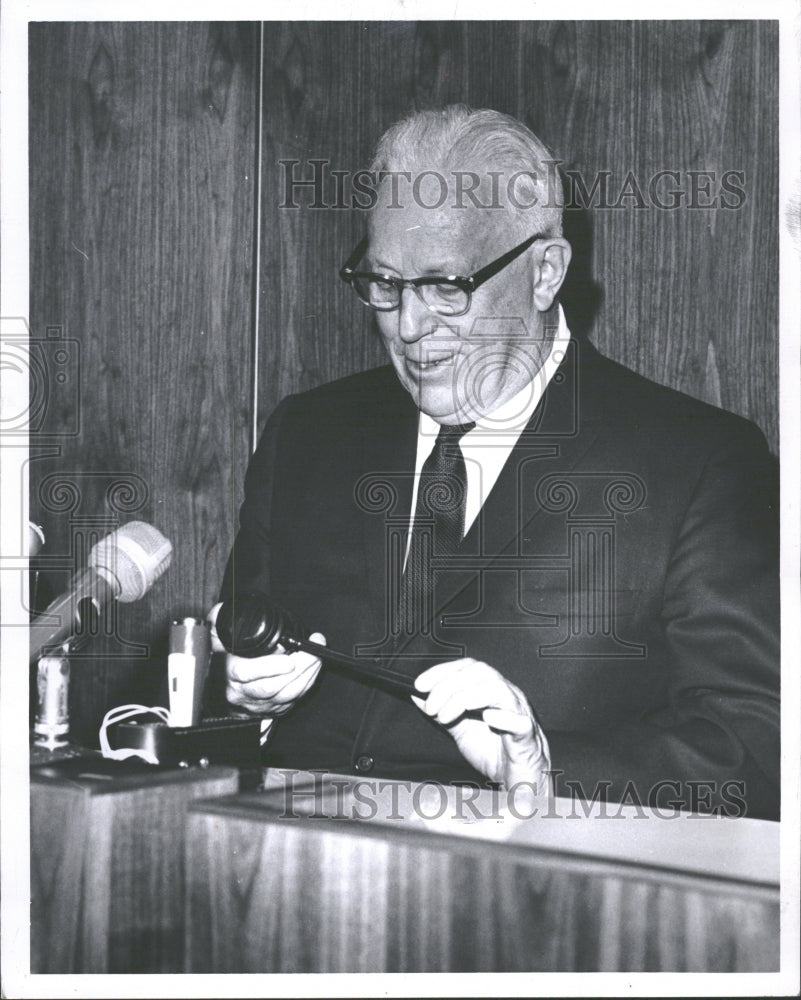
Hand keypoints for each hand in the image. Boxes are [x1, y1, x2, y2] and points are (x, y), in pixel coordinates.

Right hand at [207, 603, 324, 716]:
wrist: (224, 688)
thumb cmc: (223, 658)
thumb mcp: (216, 638)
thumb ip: (217, 623)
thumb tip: (222, 612)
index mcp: (228, 673)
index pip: (245, 673)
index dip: (268, 668)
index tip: (287, 660)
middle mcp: (242, 692)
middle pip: (272, 687)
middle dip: (298, 669)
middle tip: (314, 652)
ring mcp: (258, 704)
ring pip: (286, 696)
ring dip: (307, 675)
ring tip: (318, 657)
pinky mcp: (272, 710)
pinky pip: (293, 700)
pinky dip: (307, 684)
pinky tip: (314, 669)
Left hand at [413, 658, 550, 794]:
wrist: (519, 778)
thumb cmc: (493, 751)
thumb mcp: (459, 729)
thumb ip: (440, 712)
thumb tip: (417, 696)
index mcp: (490, 690)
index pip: (467, 667)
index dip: (442, 671)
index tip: (419, 684)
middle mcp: (506, 695)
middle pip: (480, 673)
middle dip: (448, 685)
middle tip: (431, 706)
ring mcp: (519, 713)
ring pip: (497, 689)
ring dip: (465, 698)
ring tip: (446, 716)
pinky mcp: (527, 735)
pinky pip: (520, 721)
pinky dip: (503, 717)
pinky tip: (488, 718)